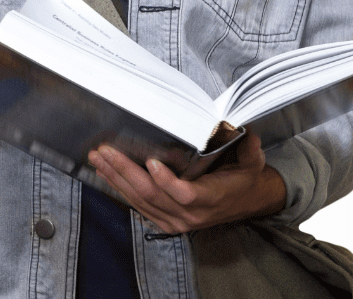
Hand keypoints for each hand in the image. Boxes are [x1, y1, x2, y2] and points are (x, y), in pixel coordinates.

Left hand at [88, 133, 286, 233]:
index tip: (151, 162)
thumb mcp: (253, 162)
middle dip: (124, 171)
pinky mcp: (166, 221)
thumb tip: (246, 130)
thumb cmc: (244, 179)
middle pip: (152, 195)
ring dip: (116, 178)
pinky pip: (139, 206)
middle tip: (106, 152)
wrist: (246, 202)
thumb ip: (250, 148)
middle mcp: (190, 214)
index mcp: (211, 198)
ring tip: (99, 159)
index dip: (166, 180)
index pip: (184, 194)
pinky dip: (121, 188)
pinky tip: (107, 174)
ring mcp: (176, 220)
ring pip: (140, 201)